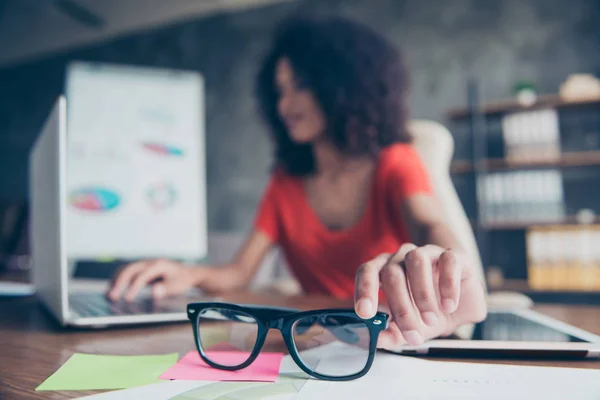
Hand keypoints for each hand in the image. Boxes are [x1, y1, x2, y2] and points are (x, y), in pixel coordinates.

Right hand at [107, 259, 199, 301]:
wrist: (188, 273)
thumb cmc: (182, 280)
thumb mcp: (177, 286)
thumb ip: (165, 289)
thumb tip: (154, 291)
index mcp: (158, 265)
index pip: (142, 276)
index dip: (133, 288)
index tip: (127, 299)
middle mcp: (150, 262)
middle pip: (130, 269)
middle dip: (119, 282)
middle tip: (111, 296)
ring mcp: (145, 264)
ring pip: (126, 269)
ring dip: (116, 280)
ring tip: (109, 293)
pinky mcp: (143, 268)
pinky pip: (128, 271)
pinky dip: (119, 278)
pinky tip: (114, 288)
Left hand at [354, 243, 486, 348]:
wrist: (461, 309)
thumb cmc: (427, 313)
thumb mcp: (408, 329)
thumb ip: (391, 334)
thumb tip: (375, 339)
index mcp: (386, 269)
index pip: (367, 271)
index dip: (364, 289)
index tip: (365, 313)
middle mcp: (403, 257)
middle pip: (392, 272)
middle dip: (400, 306)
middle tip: (411, 332)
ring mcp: (428, 252)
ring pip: (416, 260)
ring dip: (421, 293)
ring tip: (431, 320)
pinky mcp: (454, 256)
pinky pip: (448, 261)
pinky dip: (448, 285)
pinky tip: (449, 305)